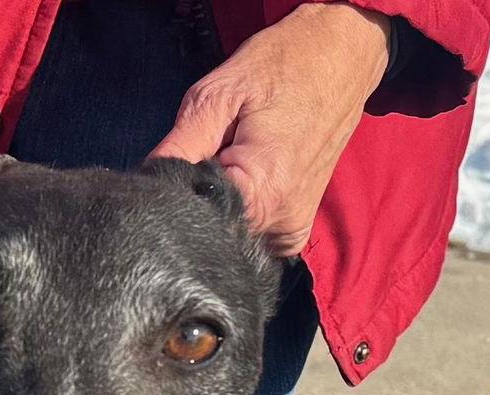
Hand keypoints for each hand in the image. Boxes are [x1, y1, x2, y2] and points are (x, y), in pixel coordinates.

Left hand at [150, 2, 393, 256]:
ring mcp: (290, 235)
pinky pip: (252, 237)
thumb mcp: (217, 96)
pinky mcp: (293, 234)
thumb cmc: (281, 68)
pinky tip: (245, 181)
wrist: (339, 61)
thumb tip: (149, 184)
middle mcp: (280, 227)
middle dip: (198, 203)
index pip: (195, 222)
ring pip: (231, 238)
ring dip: (220, 208)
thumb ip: (181, 148)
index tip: (176, 170)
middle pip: (214, 235)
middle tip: (209, 156)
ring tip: (232, 162)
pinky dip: (239, 214)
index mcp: (262, 194)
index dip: (176, 199)